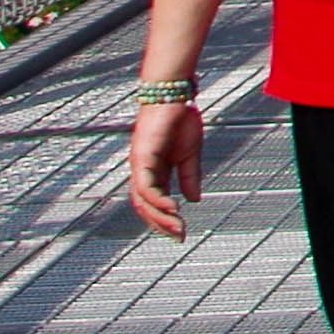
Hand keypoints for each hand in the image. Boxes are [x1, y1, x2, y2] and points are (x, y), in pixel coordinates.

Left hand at [127, 103, 203, 239]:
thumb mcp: (190, 154)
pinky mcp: (142, 157)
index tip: (180, 232)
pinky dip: (158, 200)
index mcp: (154, 171)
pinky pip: (147, 186)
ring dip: (161, 217)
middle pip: (145, 207)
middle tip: (179, 237)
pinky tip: (172, 208)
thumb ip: (190, 177)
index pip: (153, 202)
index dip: (164, 219)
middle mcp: (142, 171)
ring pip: (143, 201)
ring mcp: (140, 165)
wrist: (174, 96)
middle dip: (162, 225)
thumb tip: (193, 200)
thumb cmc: (180, 119)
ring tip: (178, 227)